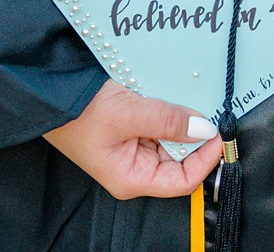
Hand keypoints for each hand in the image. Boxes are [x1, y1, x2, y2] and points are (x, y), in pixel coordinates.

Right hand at [42, 79, 220, 199]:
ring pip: (175, 138)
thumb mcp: (130, 115)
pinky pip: (163, 123)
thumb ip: (169, 121)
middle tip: (208, 109)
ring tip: (187, 99)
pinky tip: (172, 95)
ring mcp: (136, 148)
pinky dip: (172, 110)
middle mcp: (136, 168)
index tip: (219, 133)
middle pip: (183, 158)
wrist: (55, 92)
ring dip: (184, 120)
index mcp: (133, 179)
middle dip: (196, 135)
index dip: (206, 159)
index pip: (183, 181)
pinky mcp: (135, 129)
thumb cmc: (82, 113)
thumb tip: (204, 129)